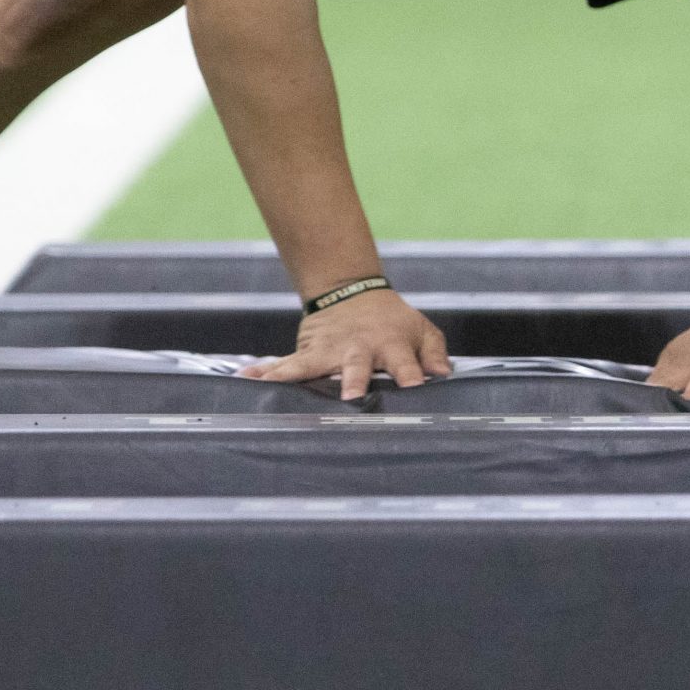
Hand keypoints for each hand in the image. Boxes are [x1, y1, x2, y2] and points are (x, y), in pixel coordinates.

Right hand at [240, 289, 451, 400]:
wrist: (353, 292)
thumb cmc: (393, 322)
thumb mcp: (422, 330)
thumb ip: (434, 353)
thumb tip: (444, 375)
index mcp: (392, 346)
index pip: (407, 365)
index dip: (412, 376)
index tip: (414, 390)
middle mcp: (359, 349)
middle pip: (357, 366)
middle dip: (354, 380)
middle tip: (351, 397)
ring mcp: (330, 351)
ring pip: (313, 366)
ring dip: (297, 378)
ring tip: (275, 387)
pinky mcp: (307, 352)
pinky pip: (284, 365)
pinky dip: (265, 373)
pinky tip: (245, 380)